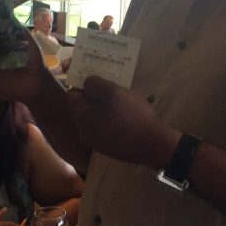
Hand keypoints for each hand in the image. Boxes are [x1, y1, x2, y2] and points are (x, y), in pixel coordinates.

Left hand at [65, 76, 179, 167]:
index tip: (95, 76)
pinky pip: (105, 128)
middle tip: (111, 87)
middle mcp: (84, 133)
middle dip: (95, 96)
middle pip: (84, 107)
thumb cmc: (132, 115)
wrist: (153, 144)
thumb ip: (95, 84)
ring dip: (104, 108)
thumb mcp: (113, 91)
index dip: (82, 83)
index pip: (72, 95)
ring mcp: (97, 143)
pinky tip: (127, 117)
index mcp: (82, 118)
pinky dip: (112, 120)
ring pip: (95, 118)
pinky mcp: (110, 148)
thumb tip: (86, 83)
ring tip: (122, 101)